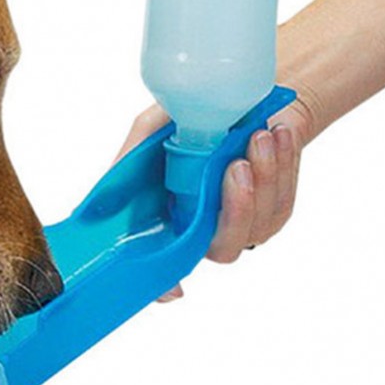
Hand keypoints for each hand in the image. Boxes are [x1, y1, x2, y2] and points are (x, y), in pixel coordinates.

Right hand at [113, 97, 312, 300]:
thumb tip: (102, 201)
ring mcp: (243, 222)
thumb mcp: (151, 127)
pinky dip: (283, 164)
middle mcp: (204, 227)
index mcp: (169, 214)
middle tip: (236, 163)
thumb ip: (128, 162)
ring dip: (263, 176)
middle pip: (221, 246)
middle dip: (234, 207)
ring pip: (257, 221)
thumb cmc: (191, 113)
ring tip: (259, 135)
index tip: (173, 290)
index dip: (166, 282)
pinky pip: (282, 200)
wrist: (246, 93)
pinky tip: (279, 135)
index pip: (165, 262)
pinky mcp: (275, 209)